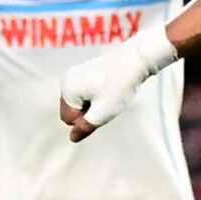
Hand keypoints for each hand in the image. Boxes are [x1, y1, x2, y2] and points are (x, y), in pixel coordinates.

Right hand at [58, 31, 172, 140]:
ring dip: (92, 106)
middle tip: (107, 101)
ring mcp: (73, 75)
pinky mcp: (82, 73)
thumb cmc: (119, 87)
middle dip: (87, 112)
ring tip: (108, 94)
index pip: (69, 120)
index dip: (87, 119)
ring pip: (78, 104)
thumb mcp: (103, 113)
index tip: (103, 106)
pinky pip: (83, 95)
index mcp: (67, 89)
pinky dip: (94, 97)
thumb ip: (85, 127)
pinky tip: (107, 89)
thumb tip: (72, 139)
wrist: (134, 60)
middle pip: (71, 112)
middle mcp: (66, 80)